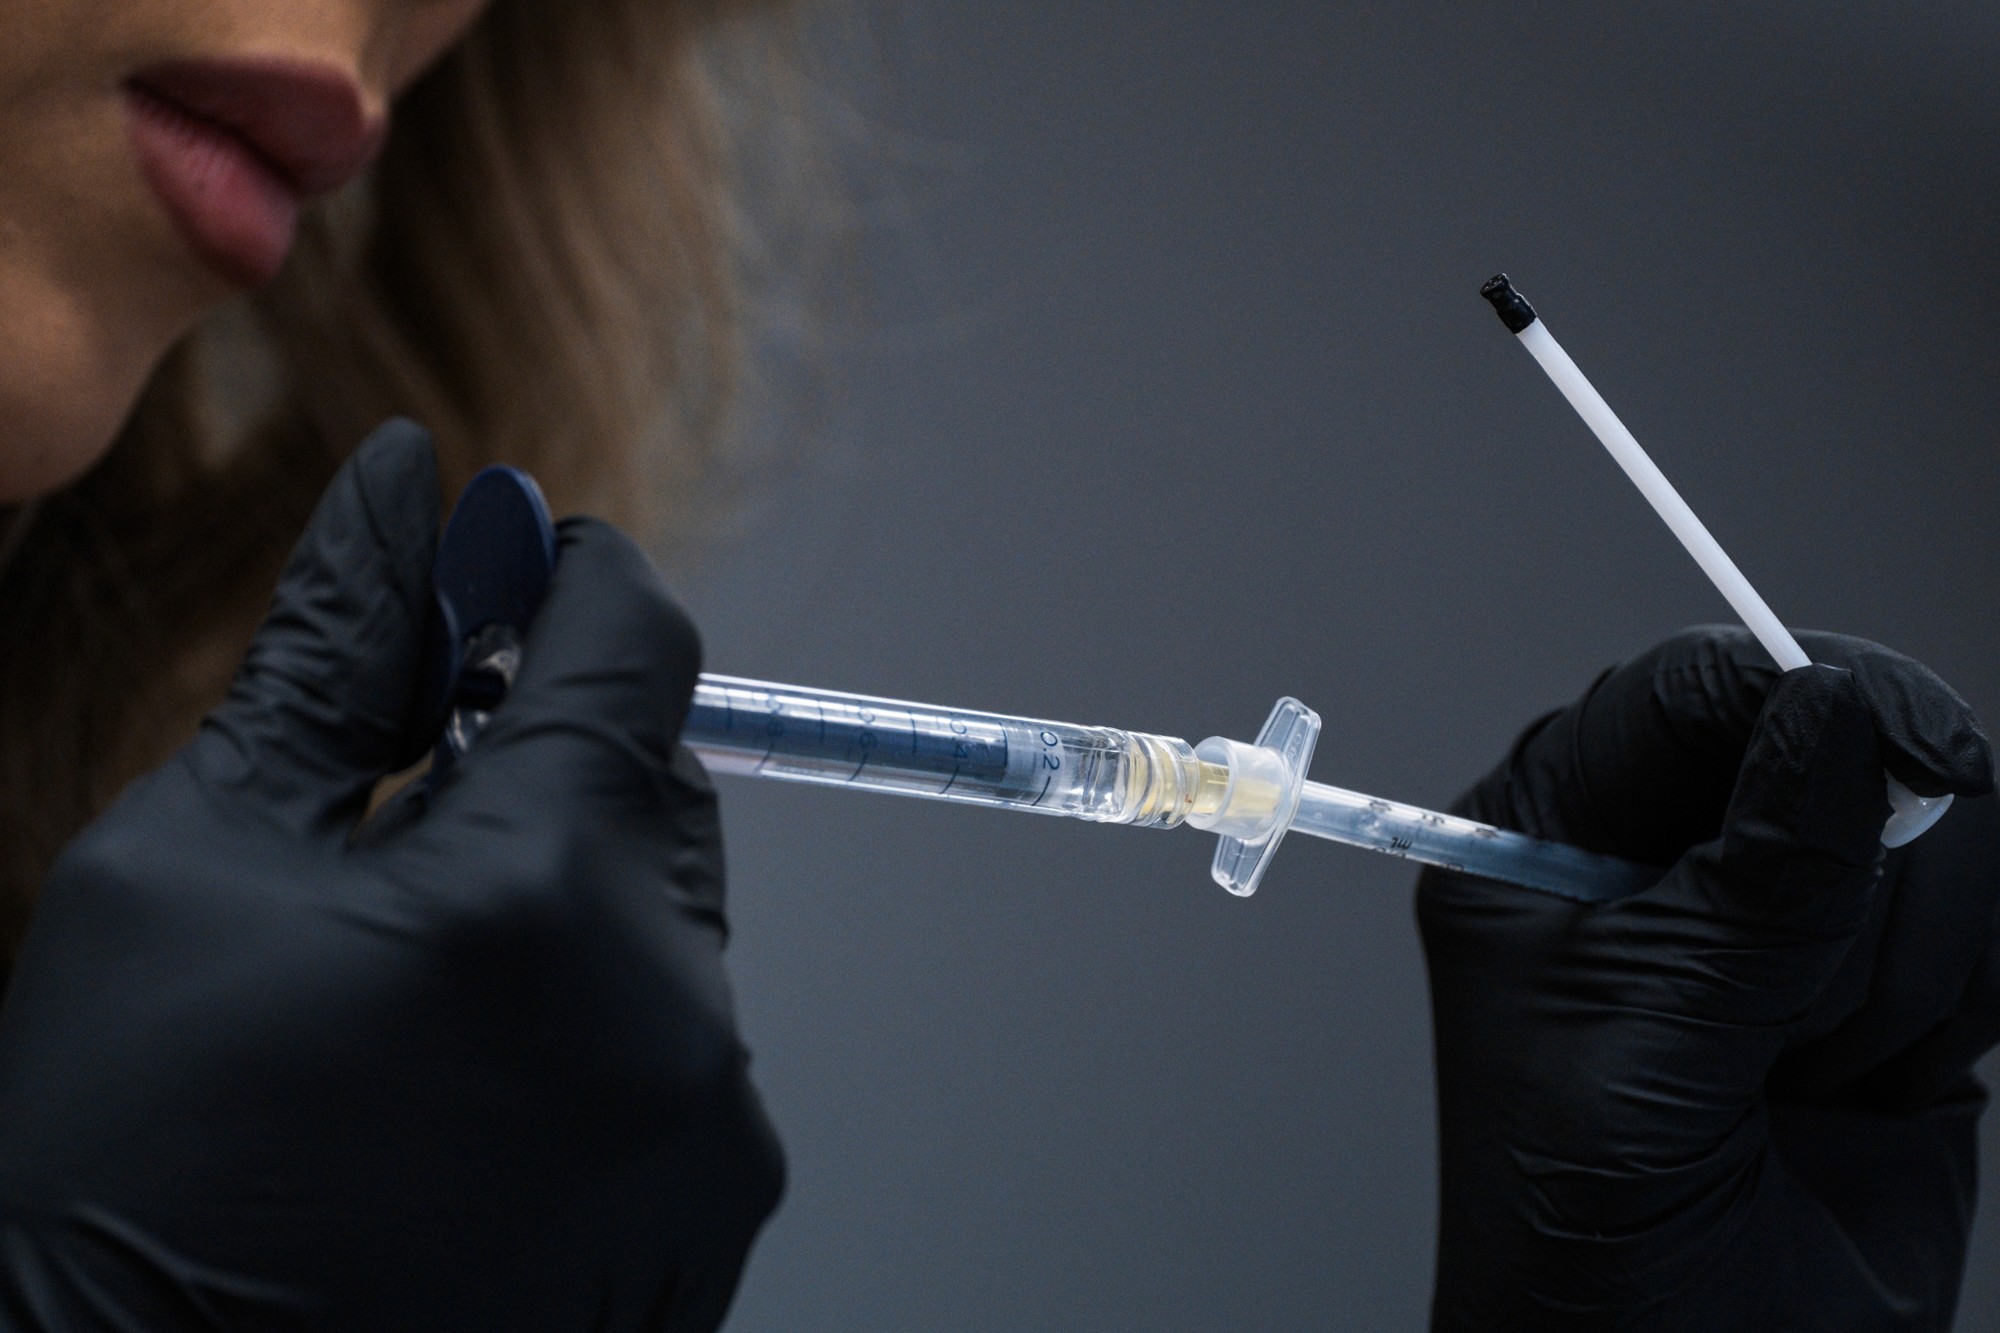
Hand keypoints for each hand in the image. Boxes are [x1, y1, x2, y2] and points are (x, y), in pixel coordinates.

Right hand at [0, 422, 781, 1330]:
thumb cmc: (127, 1167)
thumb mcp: (188, 870)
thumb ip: (327, 658)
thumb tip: (398, 486)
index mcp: (540, 895)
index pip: (637, 641)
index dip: (571, 577)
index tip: (513, 565)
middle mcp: (671, 1011)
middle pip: (665, 781)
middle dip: (556, 750)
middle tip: (417, 790)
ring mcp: (712, 1133)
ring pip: (674, 916)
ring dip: (573, 892)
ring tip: (417, 976)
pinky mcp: (712, 1215)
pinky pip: (682, 1046)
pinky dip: (597, 1015)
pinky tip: (464, 1079)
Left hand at [1418, 627, 1996, 1330]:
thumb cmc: (1589, 1226)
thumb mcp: (1651, 1038)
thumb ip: (1756, 881)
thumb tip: (1840, 705)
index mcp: (1550, 835)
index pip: (1677, 694)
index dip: (1789, 686)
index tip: (1894, 738)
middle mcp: (1664, 853)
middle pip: (1826, 738)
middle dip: (1847, 873)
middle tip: (1805, 992)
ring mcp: (1784, 913)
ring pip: (1926, 833)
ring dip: (1889, 973)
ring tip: (1795, 1079)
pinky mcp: (1890, 982)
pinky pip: (1981, 922)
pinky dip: (1953, 1006)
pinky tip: (1867, 1089)